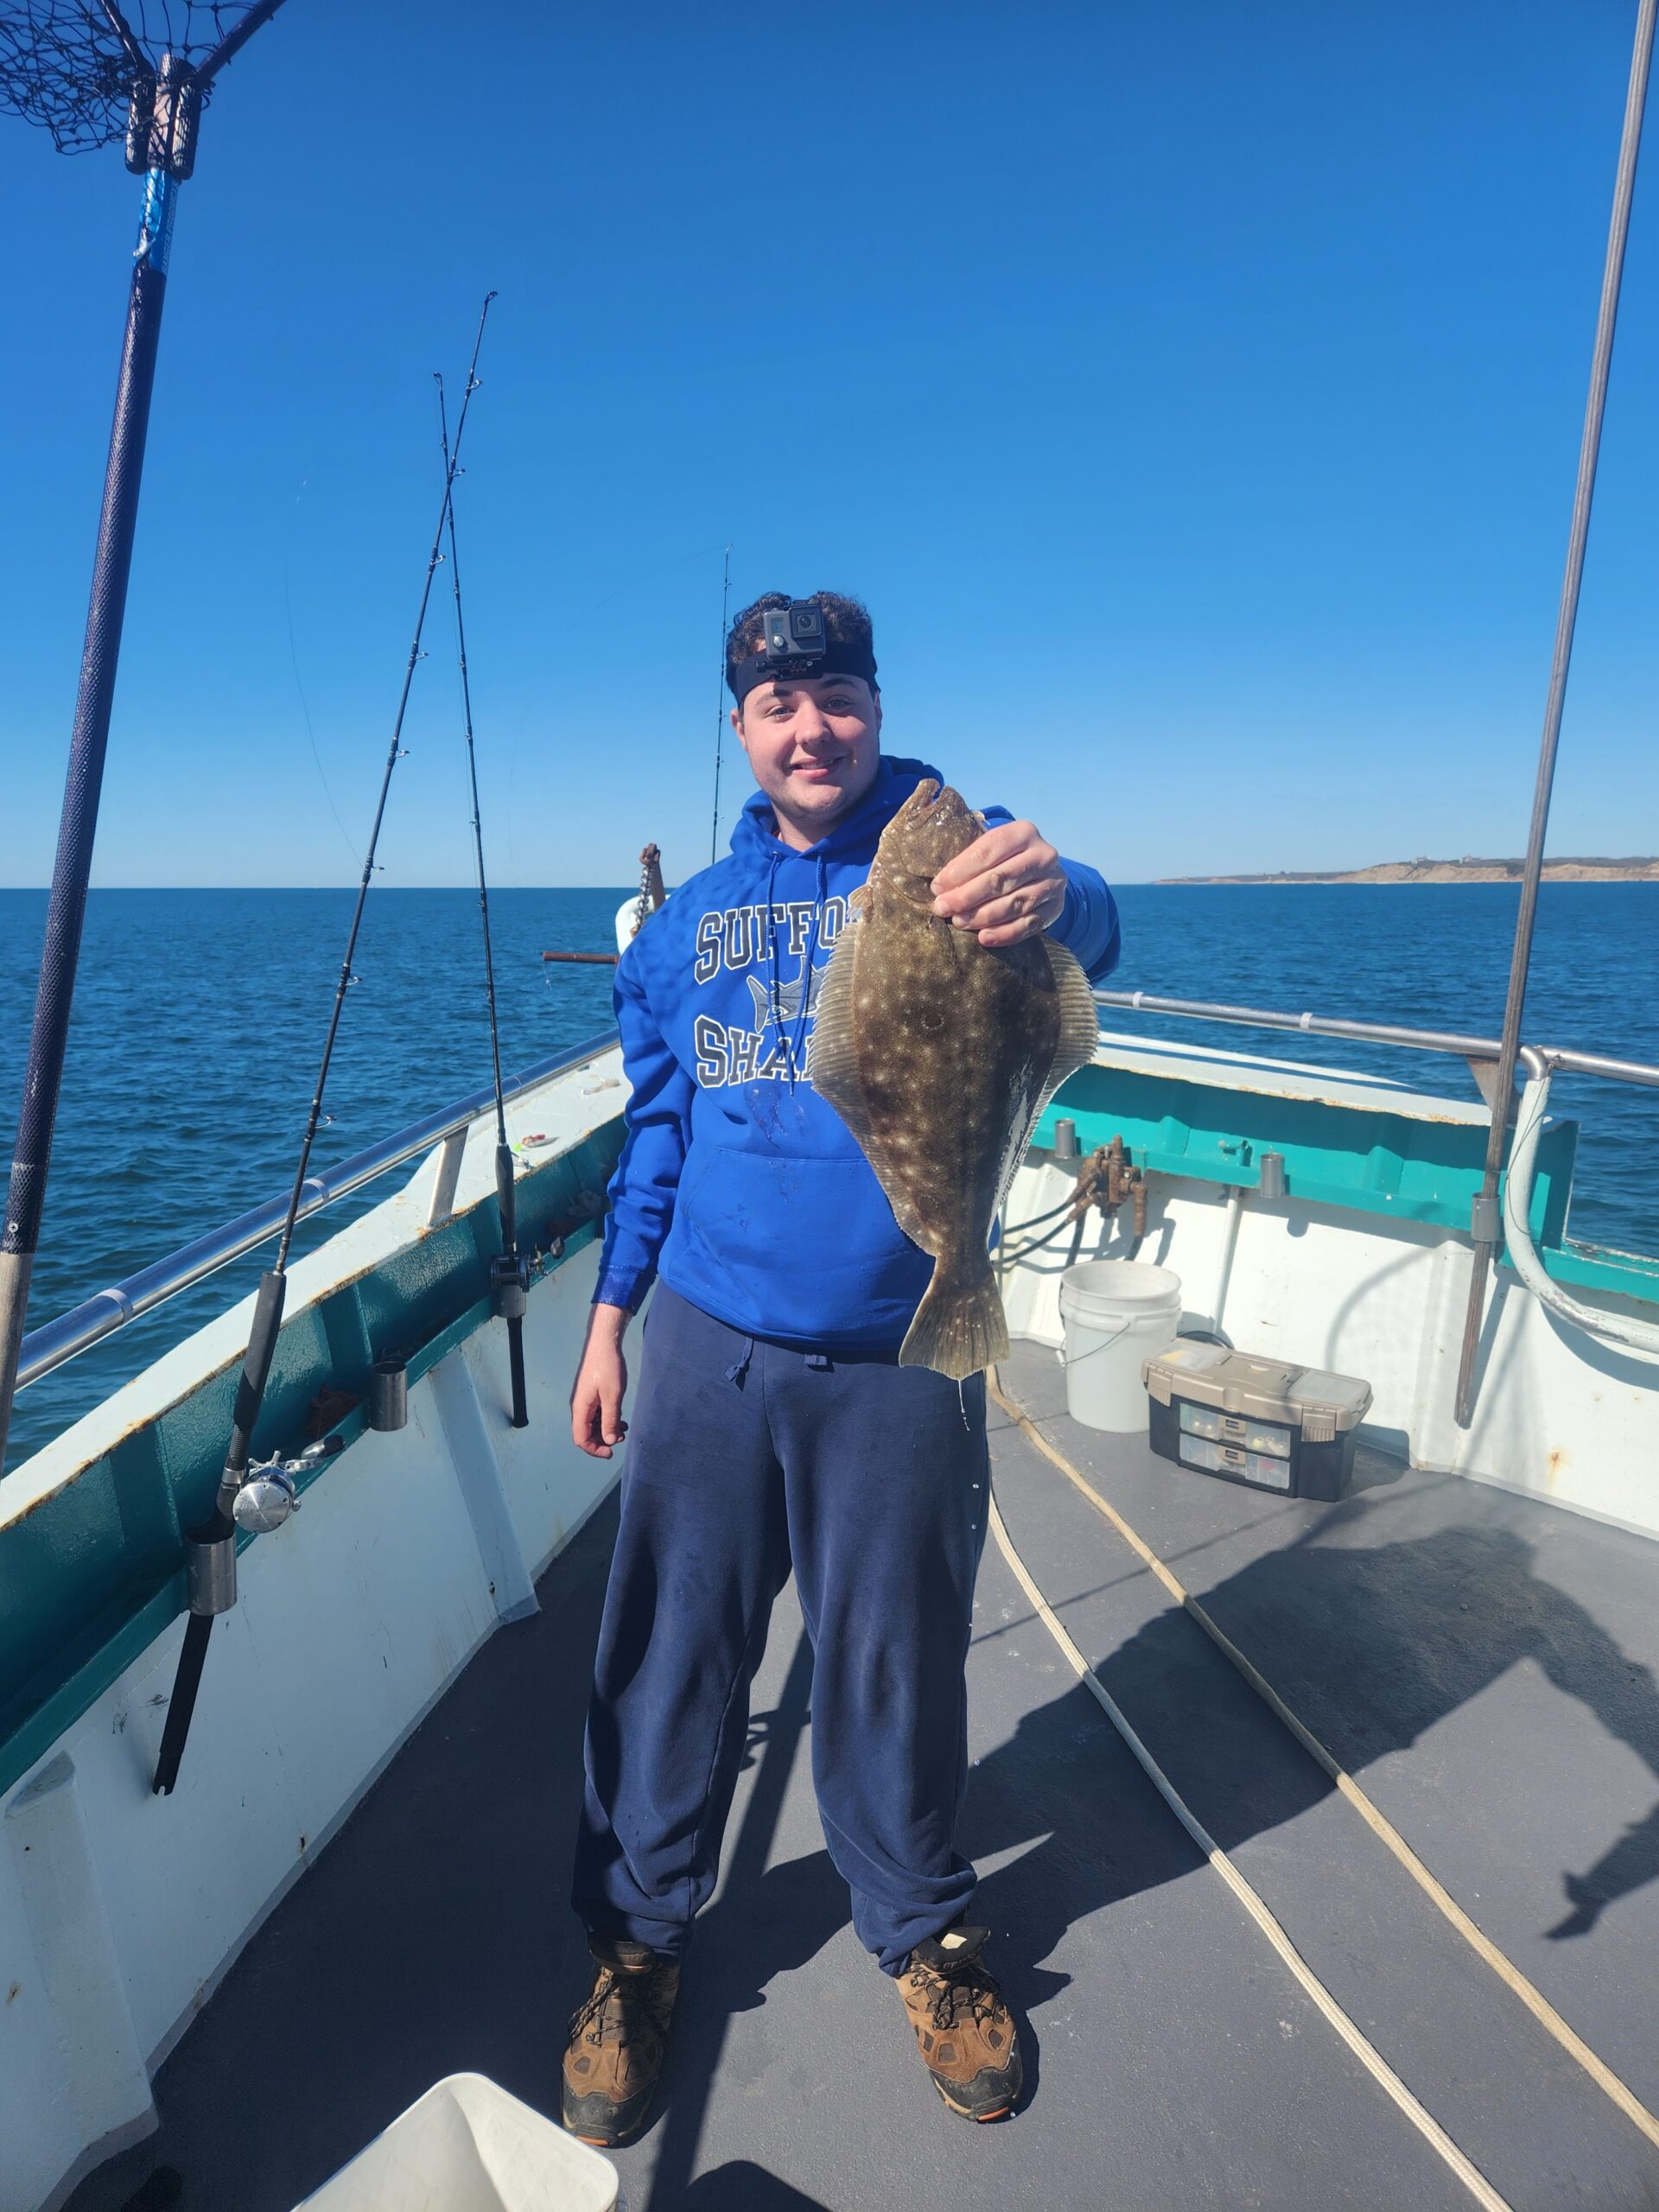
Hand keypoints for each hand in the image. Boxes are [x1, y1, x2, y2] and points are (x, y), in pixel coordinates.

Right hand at [571, 1303, 630, 1457]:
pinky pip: (596, 1414)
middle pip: (585, 1433)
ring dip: (606, 1430)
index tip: (611, 1452)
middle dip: (602, 1440)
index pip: (581, 1438)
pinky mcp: (591, 1394)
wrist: (604, 1343)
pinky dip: (607, 1420)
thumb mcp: (613, 1396)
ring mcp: (584, 1400)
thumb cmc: (608, 1367)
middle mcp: (579, 1406)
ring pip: (592, 1424)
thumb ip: (610, 1420)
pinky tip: (620, 1419)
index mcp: (581, 1408)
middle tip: (621, 1438)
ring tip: (624, 1429)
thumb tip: (608, 1441)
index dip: (595, 1449)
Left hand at [930, 819, 1066, 947]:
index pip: (987, 852)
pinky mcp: (1055, 908)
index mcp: (1023, 832)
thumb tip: (940, 887)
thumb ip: (969, 860)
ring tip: (959, 922)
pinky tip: (984, 938)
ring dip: (982, 916)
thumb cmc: (1004, 859)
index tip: (937, 887)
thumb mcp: (992, 848)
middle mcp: (1043, 856)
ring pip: (1013, 904)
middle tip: (942, 907)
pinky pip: (1027, 925)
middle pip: (999, 879)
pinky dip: (1004, 934)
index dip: (960, 871)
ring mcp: (1052, 883)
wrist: (1042, 872)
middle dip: (966, 896)